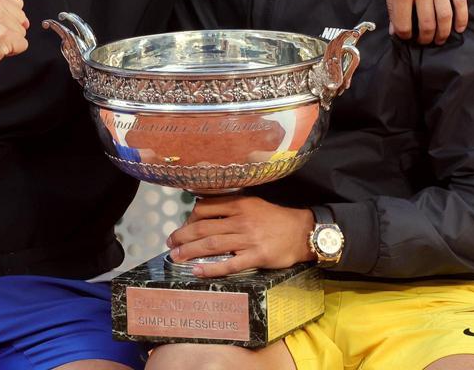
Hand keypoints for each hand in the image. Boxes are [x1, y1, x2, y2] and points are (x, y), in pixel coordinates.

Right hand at [0, 0, 28, 85]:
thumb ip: (1, 8)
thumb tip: (26, 22)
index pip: (17, 3)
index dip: (6, 18)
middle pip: (21, 17)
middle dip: (8, 29)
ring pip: (22, 32)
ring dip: (8, 41)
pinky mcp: (2, 35)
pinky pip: (22, 45)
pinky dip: (11, 51)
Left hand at [165, 196, 315, 277]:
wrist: (302, 232)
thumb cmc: (276, 218)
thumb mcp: (253, 203)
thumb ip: (231, 206)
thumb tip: (203, 209)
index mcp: (239, 204)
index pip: (205, 208)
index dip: (189, 218)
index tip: (182, 227)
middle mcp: (241, 220)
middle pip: (204, 228)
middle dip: (183, 236)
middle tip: (170, 243)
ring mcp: (248, 239)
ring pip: (212, 245)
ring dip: (190, 251)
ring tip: (176, 257)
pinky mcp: (257, 257)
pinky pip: (229, 264)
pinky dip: (211, 268)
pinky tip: (198, 271)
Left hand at [377, 0, 467, 44]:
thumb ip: (391, 4)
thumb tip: (396, 29)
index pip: (404, 24)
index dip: (405, 35)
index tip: (407, 37)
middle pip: (428, 24)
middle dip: (426, 38)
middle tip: (425, 41)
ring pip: (446, 15)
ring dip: (444, 32)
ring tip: (441, 39)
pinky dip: (462, 17)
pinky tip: (459, 27)